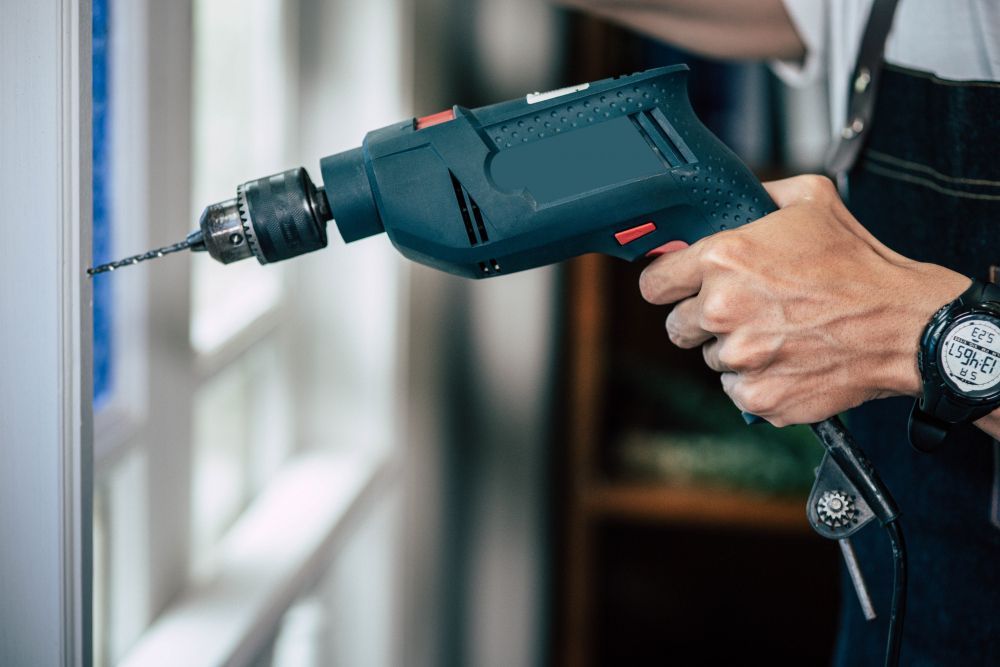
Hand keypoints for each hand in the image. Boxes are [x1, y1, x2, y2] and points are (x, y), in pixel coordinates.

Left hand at [638, 175, 970, 425]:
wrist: (904, 325)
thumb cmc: (859, 266)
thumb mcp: (810, 201)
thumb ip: (759, 195)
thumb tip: (731, 197)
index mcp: (723, 258)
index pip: (653, 284)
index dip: (667, 285)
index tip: (677, 288)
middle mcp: (723, 309)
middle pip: (677, 326)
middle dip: (702, 319)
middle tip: (742, 311)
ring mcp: (740, 357)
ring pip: (710, 358)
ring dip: (733, 349)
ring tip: (777, 332)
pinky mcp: (759, 395)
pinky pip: (735, 390)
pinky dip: (755, 380)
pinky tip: (786, 359)